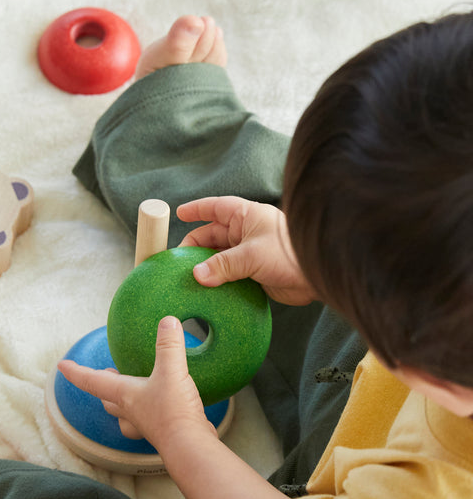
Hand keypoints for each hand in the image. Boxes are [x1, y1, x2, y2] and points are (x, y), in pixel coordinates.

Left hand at [57, 316, 214, 446]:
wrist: (190, 447)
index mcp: (124, 394)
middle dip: (102, 386)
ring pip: (123, 415)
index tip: (62, 365)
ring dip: (120, 404)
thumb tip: (168, 321)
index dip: (76, 371)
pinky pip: (146, 422)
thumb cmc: (173, 411)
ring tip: (125, 395)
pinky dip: (146, 414)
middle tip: (103, 374)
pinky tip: (158, 408)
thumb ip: (169, 346)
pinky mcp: (160, 431)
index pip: (91, 381)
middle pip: (107, 399)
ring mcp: (144, 424)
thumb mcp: (172, 371)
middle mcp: (130, 410)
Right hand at [177, 196, 316, 305]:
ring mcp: (249, 253)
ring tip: (188, 278)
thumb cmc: (290, 254)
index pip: (216, 208)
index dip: (197, 210)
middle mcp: (246, 233)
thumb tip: (197, 275)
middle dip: (195, 246)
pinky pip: (229, 275)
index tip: (180, 214)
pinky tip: (206, 290)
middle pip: (212, 236)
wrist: (318, 275)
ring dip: (205, 267)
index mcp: (246, 217)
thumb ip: (223, 265)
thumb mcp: (252, 255)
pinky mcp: (253, 273)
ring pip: (219, 257)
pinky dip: (217, 281)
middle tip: (179, 261)